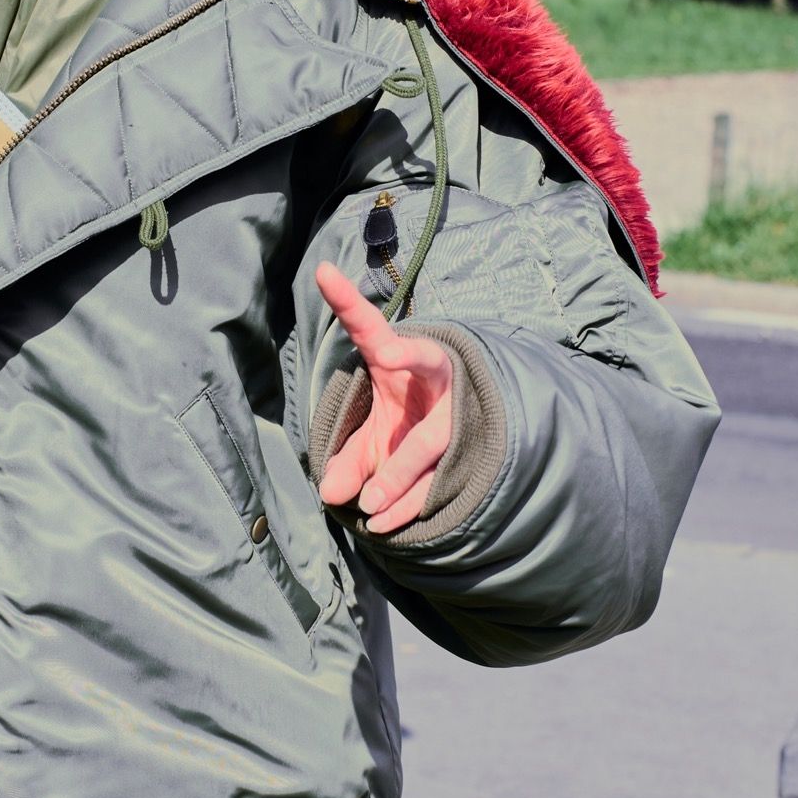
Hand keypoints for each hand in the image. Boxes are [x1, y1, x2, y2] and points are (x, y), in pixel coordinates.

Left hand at [313, 260, 453, 533]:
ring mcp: (458, 409)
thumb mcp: (377, 436)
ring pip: (431, 436)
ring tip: (368, 505)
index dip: (346, 300)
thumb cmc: (411, 424)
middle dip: (408, 355)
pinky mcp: (474, 447)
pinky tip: (382, 524)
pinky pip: (442, 475)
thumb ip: (352, 459)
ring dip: (399, 470)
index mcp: (399, 358)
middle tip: (385, 352)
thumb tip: (329, 493)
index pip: (369, 326)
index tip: (323, 273)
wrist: (471, 433)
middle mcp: (435, 374)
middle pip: (427, 359)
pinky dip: (410, 502)